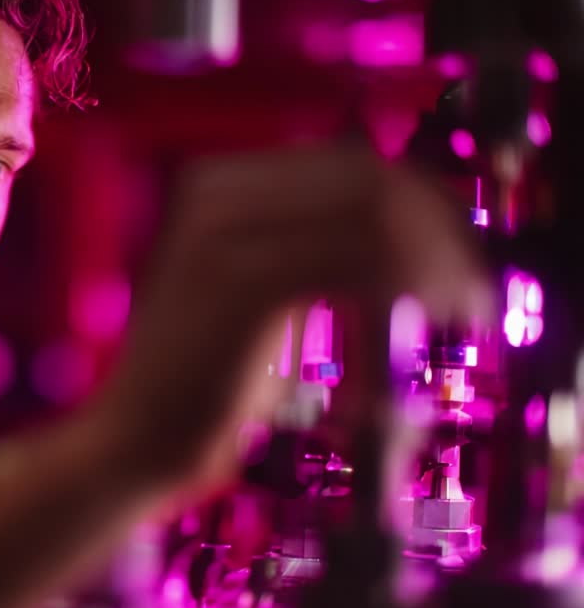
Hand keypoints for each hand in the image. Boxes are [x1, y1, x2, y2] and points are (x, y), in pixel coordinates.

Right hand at [91, 143, 491, 503]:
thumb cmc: (204, 382)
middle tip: (472, 290)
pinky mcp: (243, 280)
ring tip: (458, 313)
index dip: (420, 204)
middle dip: (438, 230)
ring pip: (372, 216)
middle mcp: (217, 192)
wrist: (134, 441)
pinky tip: (419, 327)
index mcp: (217, 187)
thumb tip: (401, 228)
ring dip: (433, 264)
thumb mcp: (256, 296)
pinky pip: (357, 265)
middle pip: (367, 178)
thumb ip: (308, 250)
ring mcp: (225, 231)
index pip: (348, 165)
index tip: (458, 255)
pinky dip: (405, 297)